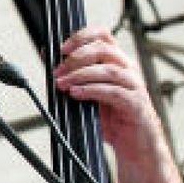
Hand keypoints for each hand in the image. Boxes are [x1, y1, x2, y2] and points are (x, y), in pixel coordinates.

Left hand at [53, 27, 164, 162]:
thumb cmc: (112, 118)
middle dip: (76, 58)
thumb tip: (47, 56)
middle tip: (57, 71)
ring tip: (62, 84)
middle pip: (104, 49)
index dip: (82, 36)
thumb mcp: (88, 92)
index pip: (103, 35)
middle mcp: (128, 70)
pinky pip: (115, 92)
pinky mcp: (136, 105)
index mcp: (117, 62)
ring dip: (81, 75)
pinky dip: (92, 90)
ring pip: (108, 70)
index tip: (62, 48)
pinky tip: (77, 94)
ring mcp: (135, 86)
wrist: (135, 146)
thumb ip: (72, 75)